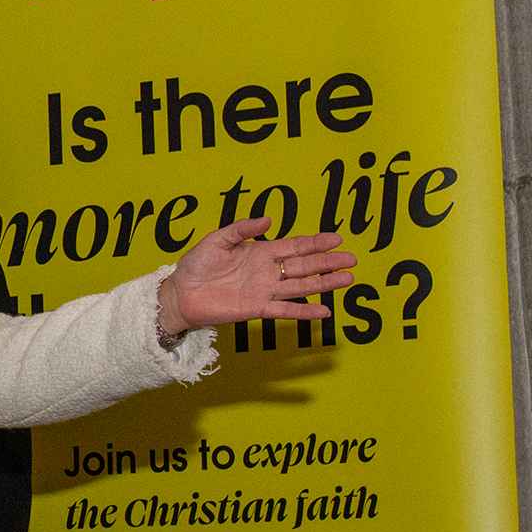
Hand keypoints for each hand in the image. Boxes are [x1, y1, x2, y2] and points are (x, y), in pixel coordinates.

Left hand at [161, 217, 356, 334]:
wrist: (180, 293)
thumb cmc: (196, 265)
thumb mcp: (216, 240)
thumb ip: (241, 230)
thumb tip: (268, 220)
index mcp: (259, 252)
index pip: (294, 246)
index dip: (315, 242)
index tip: (337, 239)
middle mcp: (266, 271)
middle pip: (304, 266)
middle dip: (328, 262)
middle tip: (351, 259)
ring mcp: (264, 290)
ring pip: (301, 287)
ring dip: (324, 284)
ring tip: (347, 279)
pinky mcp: (256, 309)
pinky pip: (285, 310)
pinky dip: (304, 312)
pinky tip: (324, 311)